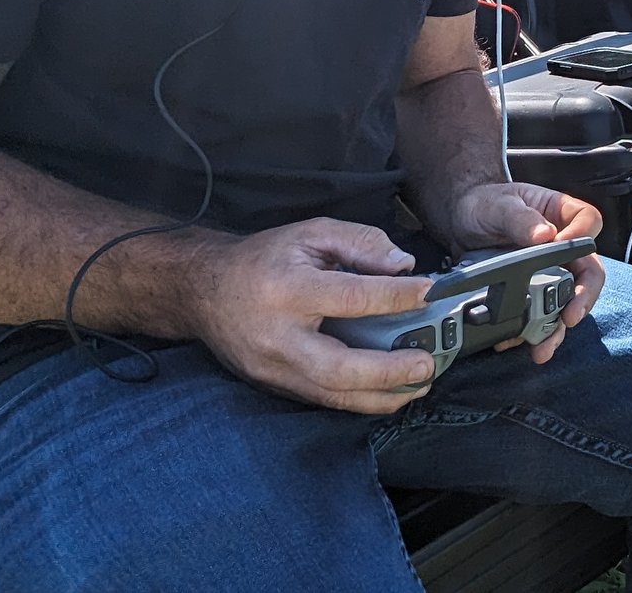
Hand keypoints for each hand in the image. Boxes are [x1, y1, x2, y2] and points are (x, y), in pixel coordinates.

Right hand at [189, 218, 437, 414]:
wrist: (203, 292)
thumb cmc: (262, 260)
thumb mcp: (309, 233)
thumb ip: (360, 242)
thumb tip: (404, 266)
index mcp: (287, 289)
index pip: (350, 298)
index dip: (394, 298)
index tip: (428, 294)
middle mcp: (277, 337)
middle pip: (339, 368)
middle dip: (389, 372)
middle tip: (427, 363)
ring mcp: (272, 369)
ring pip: (333, 395)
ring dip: (382, 395)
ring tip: (419, 384)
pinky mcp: (273, 387)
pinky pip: (323, 399)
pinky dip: (360, 399)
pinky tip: (389, 391)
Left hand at [445, 181, 605, 363]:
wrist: (459, 222)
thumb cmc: (484, 204)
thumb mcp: (499, 206)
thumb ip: (520, 218)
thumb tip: (545, 235)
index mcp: (561, 215)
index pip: (588, 222)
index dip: (581, 237)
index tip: (563, 248)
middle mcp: (562, 246)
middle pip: (588, 271)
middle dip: (582, 298)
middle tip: (570, 317)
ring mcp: (549, 271)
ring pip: (566, 301)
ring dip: (557, 327)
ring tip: (543, 347)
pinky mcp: (531, 292)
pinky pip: (540, 315)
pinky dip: (530, 332)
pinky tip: (514, 340)